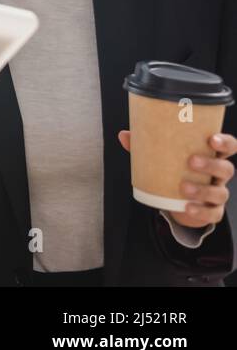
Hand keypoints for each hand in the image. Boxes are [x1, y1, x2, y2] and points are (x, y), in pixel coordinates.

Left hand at [117, 130, 234, 227]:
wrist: (178, 200)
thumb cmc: (174, 170)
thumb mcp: (163, 157)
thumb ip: (145, 145)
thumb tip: (123, 135)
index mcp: (211, 156)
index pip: (229, 146)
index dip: (225, 142)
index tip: (212, 139)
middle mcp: (219, 175)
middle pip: (226, 169)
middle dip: (211, 164)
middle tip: (192, 161)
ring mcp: (218, 194)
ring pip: (220, 192)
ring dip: (203, 190)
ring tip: (184, 187)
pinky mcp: (212, 212)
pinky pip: (212, 213)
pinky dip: (200, 212)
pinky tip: (187, 207)